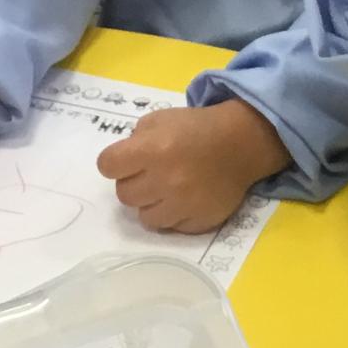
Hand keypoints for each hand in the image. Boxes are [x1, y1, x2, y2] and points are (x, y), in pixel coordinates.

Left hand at [98, 98, 291, 233]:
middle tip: (150, 175)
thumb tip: (123, 164)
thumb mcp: (160, 120)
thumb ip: (135, 140)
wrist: (240, 145)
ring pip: (145, 218)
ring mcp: (182, 205)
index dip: (114, 163)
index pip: (107, 166)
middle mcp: (165, 180)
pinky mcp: (198, 222)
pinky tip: (185, 200)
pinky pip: (172, 227)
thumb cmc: (196, 128)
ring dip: (152, 204)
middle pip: (124, 195)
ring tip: (166, 191)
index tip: (127, 161)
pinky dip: (174, 215)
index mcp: (152, 150)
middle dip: (134, 184)